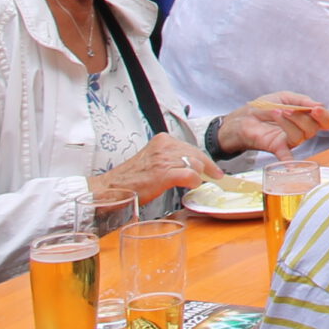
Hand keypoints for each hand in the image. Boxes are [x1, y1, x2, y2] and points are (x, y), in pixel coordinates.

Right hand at [90, 133, 222, 205]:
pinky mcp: (164, 174)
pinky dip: (194, 181)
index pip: (191, 147)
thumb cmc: (132, 178)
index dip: (204, 160)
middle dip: (208, 167)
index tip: (214, 169)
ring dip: (199, 176)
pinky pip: (190, 176)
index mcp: (162, 140)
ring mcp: (164, 159)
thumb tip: (192, 165)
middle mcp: (165, 146)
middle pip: (197, 155)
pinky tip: (192, 186)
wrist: (111, 189)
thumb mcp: (153, 159)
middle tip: (216, 177)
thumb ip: (171, 158)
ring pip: (196, 164)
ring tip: (197, 183)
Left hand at [216, 93, 328, 157]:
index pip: (326, 121)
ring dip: (288, 123)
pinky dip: (290, 162)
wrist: (243, 116)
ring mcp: (290, 140)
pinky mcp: (277, 147)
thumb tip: (319, 106)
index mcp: (307, 116)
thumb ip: (301, 100)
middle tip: (288, 110)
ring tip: (276, 113)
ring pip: (299, 136)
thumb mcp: (284, 97)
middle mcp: (302, 130)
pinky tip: (291, 167)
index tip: (316, 109)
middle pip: (313, 128)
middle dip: (301, 118)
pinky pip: (286, 156)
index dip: (324, 116)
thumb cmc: (265, 107)